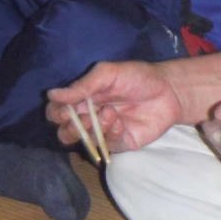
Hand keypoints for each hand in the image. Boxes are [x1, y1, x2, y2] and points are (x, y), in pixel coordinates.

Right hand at [46, 61, 183, 151]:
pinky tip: (121, 122)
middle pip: (65, 132)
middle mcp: (90, 117)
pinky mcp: (120, 143)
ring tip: (108, 114)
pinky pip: (107, 145)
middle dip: (70, 127)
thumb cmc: (137, 77)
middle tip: (85, 117)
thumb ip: (83, 85)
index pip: (58, 112)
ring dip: (91, 130)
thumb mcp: (108, 74)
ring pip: (83, 141)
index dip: (56, 114)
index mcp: (83, 99)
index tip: (65, 110)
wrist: (168, 90)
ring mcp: (104, 132)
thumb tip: (52, 95)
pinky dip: (111, 133)